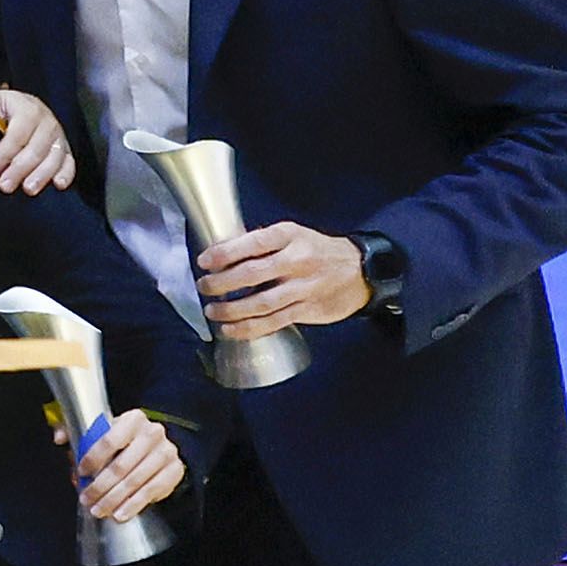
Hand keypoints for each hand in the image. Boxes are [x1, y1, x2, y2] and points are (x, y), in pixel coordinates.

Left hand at [0, 86, 72, 194]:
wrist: (29, 108)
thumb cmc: (8, 108)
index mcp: (29, 110)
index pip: (16, 135)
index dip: (3, 154)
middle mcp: (47, 124)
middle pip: (36, 149)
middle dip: (19, 169)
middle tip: (4, 186)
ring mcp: (59, 138)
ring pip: (54, 158)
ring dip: (41, 175)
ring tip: (28, 190)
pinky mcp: (66, 150)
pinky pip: (70, 162)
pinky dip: (66, 174)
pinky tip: (58, 185)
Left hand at [72, 410, 185, 518]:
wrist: (155, 449)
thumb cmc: (123, 442)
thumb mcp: (100, 433)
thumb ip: (77, 434)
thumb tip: (60, 438)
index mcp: (133, 419)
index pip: (109, 440)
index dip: (93, 459)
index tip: (81, 473)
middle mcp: (153, 433)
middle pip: (121, 465)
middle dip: (100, 486)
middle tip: (86, 499)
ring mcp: (166, 452)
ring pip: (135, 481)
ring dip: (114, 499)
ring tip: (99, 510)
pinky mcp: (175, 470)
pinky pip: (152, 491)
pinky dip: (133, 505)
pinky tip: (120, 513)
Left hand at [196, 218, 371, 342]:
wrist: (362, 271)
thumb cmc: (318, 251)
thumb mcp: (292, 235)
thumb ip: (261, 243)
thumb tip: (220, 252)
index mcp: (290, 237)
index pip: (252, 243)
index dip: (224, 253)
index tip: (204, 262)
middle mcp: (298, 261)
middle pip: (252, 274)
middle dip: (221, 283)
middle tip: (204, 287)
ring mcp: (305, 287)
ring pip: (261, 303)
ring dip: (231, 310)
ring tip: (212, 311)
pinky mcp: (308, 310)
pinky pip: (273, 322)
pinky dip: (248, 328)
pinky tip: (230, 329)